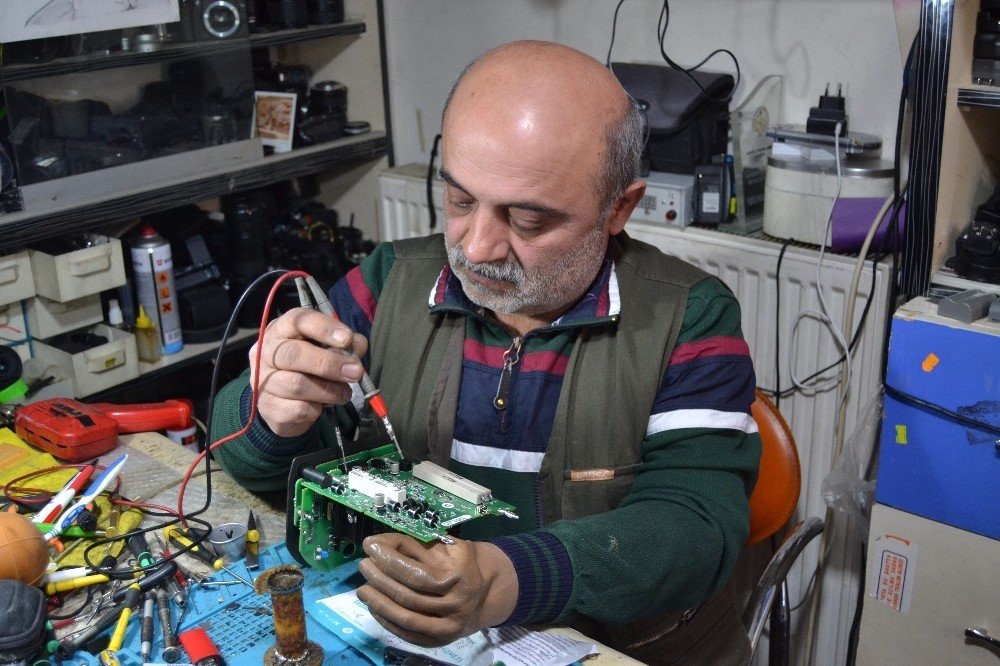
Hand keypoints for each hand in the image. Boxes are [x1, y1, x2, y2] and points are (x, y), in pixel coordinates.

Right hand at [250, 307, 366, 436]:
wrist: (284, 400)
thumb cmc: (309, 366)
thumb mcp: (327, 348)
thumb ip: (345, 345)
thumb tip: (357, 346)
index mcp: (281, 329)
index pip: (298, 320)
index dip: (324, 328)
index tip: (347, 339)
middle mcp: (265, 351)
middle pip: (294, 354)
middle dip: (329, 363)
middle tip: (355, 372)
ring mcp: (261, 380)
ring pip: (297, 385)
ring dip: (329, 391)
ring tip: (345, 393)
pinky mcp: (267, 407)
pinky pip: (297, 409)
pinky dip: (317, 409)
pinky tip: (322, 406)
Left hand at [356, 533, 517, 646]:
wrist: (487, 594)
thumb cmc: (460, 564)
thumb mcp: (443, 547)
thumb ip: (411, 544)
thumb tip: (375, 543)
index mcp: (459, 578)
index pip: (416, 573)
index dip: (389, 560)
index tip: (370, 546)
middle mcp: (456, 606)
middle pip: (407, 596)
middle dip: (380, 579)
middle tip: (363, 565)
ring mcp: (448, 628)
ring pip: (405, 617)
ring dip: (378, 602)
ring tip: (362, 587)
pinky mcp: (439, 642)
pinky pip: (406, 632)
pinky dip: (386, 620)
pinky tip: (374, 605)